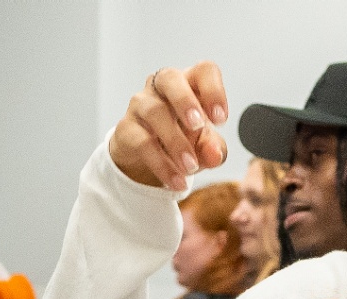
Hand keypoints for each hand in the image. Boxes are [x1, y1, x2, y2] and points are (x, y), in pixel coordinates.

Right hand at [109, 62, 230, 190]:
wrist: (147, 161)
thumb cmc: (182, 140)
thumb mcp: (204, 146)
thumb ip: (214, 148)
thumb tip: (214, 154)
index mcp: (189, 84)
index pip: (203, 71)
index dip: (213, 90)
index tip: (221, 119)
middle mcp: (162, 88)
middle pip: (170, 78)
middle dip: (185, 101)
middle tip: (199, 126)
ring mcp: (140, 105)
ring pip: (155, 111)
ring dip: (176, 141)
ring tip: (191, 168)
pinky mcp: (125, 128)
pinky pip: (141, 142)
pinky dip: (162, 164)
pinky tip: (176, 180)